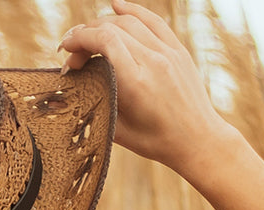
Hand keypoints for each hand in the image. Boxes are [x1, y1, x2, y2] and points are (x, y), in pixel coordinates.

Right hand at [57, 0, 230, 175]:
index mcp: (135, 83)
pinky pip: (153, 20)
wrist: (197, 139)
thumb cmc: (157, 141)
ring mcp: (167, 52)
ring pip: (130, 21)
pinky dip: (132, 10)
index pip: (104, 41)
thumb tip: (79, 86)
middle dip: (86, 35)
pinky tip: (116, 6)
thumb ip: (99, 102)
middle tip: (74, 53)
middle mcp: (152, 61)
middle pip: (112, 28)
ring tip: (89, 37)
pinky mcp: (177, 49)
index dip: (80, 39)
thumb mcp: (119, 130)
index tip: (65, 50)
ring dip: (104, 24)